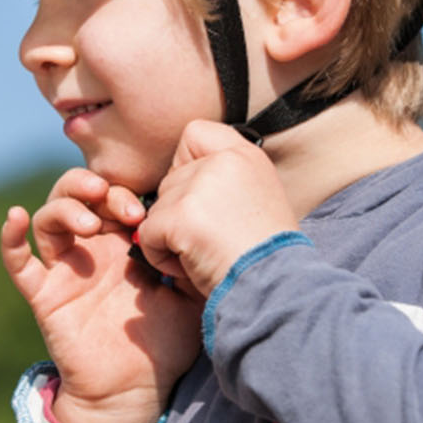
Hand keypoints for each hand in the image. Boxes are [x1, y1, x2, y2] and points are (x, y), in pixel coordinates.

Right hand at [1, 168, 201, 422]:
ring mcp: (65, 269)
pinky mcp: (45, 295)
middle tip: (125, 208)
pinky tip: (16, 215)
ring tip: (90, 222)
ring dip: (66, 207)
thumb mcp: (189, 295)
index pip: (115, 196)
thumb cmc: (164, 344)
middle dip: (98, 189)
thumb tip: (198, 225)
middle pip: (80, 195)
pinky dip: (11, 237)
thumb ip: (190, 260)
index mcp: (124, 243)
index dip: (125, 192)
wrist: (136, 391)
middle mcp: (92, 249)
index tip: (147, 209)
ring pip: (50, 217)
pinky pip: (18, 262)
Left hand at [134, 120, 300, 297]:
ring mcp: (200, 187)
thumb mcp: (258, 200)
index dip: (186, 164)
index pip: (195, 133)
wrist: (275, 289)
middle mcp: (224, 162)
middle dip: (179, 214)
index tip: (202, 197)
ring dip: (171, 238)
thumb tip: (181, 182)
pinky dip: (160, 257)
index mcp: (246, 156)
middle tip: (211, 240)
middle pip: (171, 180)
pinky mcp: (181, 216)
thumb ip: (223, 182)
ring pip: (157, 209)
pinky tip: (191, 267)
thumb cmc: (266, 258)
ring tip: (205, 255)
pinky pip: (147, 235)